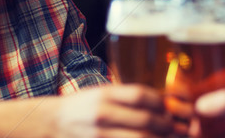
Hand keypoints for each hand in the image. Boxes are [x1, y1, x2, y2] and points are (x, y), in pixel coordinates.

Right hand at [57, 84, 173, 137]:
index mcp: (104, 94)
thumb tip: (160, 102)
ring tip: (163, 136)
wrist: (53, 123)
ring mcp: (100, 135)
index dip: (159, 101)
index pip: (140, 95)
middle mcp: (102, 113)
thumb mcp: (102, 92)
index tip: (166, 106)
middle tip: (171, 126)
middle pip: (144, 119)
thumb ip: (126, 97)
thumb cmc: (82, 106)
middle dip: (164, 124)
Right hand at [193, 61, 224, 133]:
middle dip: (203, 106)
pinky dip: (222, 125)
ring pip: (224, 104)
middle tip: (190, 122)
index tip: (183, 99)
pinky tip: (213, 135)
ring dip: (211, 117)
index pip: (215, 71)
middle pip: (217, 89)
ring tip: (197, 131)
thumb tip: (200, 104)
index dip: (198, 85)